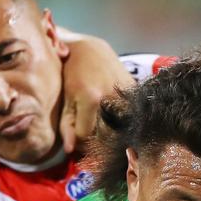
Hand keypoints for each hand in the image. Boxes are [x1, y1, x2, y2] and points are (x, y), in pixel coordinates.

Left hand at [58, 33, 132, 152]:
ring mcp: (126, 94)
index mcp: (92, 99)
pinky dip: (120, 120)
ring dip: (108, 131)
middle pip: (104, 136)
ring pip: (118, 129)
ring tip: (98, 123)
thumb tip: (70, 151)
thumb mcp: (65, 100)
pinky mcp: (135, 91)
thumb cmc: (71, 74)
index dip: (78, 141)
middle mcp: (112, 97)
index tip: (76, 135)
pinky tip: (111, 113)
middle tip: (87, 131)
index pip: (85, 137)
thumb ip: (66, 126)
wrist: (90, 49)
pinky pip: (128, 116)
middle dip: (94, 139)